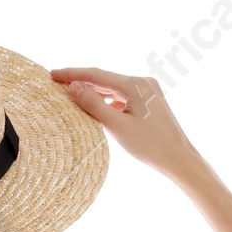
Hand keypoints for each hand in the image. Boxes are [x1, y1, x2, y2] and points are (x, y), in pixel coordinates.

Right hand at [51, 67, 203, 181]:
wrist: (179, 158)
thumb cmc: (150, 146)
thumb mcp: (117, 126)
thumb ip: (94, 105)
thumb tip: (74, 86)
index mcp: (134, 84)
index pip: (96, 75)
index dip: (72, 74)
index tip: (53, 73)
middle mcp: (142, 81)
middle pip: (105, 79)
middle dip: (81, 81)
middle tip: (57, 81)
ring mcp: (148, 90)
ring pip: (114, 88)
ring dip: (94, 91)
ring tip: (73, 94)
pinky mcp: (150, 101)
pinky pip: (123, 96)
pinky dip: (108, 100)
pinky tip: (98, 107)